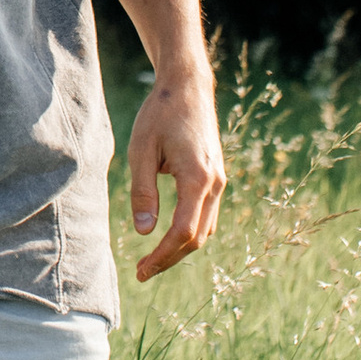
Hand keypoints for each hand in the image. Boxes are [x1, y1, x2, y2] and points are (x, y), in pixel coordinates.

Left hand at [128, 74, 224, 280]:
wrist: (187, 87)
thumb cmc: (160, 114)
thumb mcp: (141, 150)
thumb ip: (143, 192)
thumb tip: (144, 232)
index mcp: (197, 178)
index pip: (183, 232)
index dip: (162, 256)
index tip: (141, 270)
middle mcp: (215, 184)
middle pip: (197, 238)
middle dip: (170, 259)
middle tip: (141, 271)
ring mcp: (220, 181)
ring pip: (205, 229)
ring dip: (180, 248)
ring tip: (151, 259)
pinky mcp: (216, 177)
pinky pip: (207, 215)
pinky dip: (190, 232)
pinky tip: (168, 236)